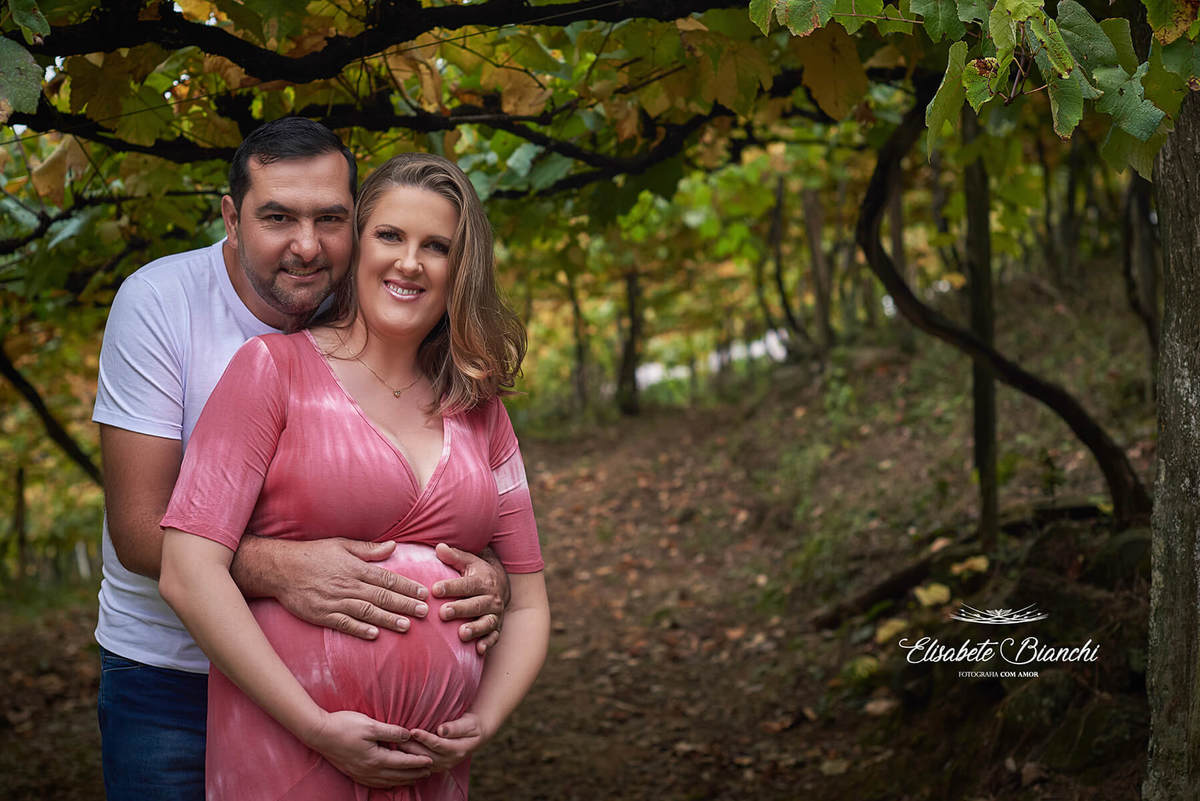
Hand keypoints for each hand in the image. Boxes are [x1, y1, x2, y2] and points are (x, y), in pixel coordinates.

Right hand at [235, 537, 428, 639]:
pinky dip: (360, 629)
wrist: (280, 568)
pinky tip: (375, 634)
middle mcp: (348, 585)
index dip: (407, 586)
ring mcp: (335, 601)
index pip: (387, 578)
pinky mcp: (322, 614)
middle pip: (381, 596)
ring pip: (367, 611)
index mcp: (355, 568)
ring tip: (406, 626)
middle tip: (424, 611)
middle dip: (405, 604)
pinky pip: (344, 623)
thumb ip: (369, 549)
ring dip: (388, 619)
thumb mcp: (342, 545)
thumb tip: (394, 546)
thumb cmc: (312, 554)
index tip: (423, 593)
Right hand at [306, 710, 431, 787]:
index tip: (431, 761)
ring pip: (388, 781)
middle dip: (414, 774)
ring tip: (415, 778)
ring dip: (403, 779)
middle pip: (398, 775)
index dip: (418, 762)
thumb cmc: (344, 726)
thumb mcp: (370, 725)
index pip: (403, 762)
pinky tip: (392, 781)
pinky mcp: (354, 773)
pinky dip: (389, 783)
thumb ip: (391, 731)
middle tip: (429, 771)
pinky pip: (376, 783)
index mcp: (375, 758)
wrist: (319, 734)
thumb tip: (408, 735)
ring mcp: (361, 774)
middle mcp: (369, 770)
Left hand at [404, 713, 486, 772]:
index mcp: (458, 750)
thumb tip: (441, 730)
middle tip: (398, 739)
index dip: (425, 738)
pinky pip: (421, 764)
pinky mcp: (436, 766)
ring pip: (422, 762)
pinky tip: (401, 751)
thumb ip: (455, 727)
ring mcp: (442, 765)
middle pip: (426, 756)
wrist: (476, 736)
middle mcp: (449, 761)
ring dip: (409, 754)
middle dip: (412, 748)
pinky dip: (411, 759)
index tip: (413, 730)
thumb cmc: (472, 726)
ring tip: (396, 744)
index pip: (438, 745)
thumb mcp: (469, 724)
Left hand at [432, 544, 508, 653]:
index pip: (467, 584)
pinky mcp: (497, 628)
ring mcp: (495, 614)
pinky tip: (478, 650)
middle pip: (476, 604)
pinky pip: (494, 637)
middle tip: (443, 613)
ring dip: (475, 628)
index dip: (451, 587)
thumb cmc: (479, 573)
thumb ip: (454, 557)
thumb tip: (438, 547)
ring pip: (486, 622)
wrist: (502, 585)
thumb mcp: (469, 562)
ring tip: (462, 633)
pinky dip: (487, 643)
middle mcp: (492, 598)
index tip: (434, 590)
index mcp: (483, 581)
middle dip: (460, 609)